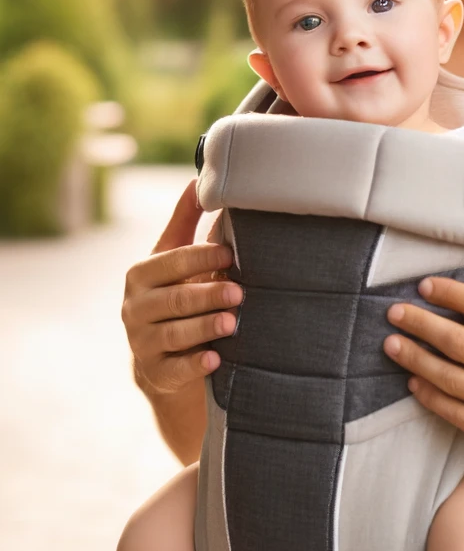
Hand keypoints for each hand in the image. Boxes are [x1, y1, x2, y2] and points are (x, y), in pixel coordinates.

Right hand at [122, 180, 242, 396]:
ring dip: (205, 327)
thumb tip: (198, 178)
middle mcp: (135, 308)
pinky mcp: (155, 372)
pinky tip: (216, 358)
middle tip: (240, 292)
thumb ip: (186, 220)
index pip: (172, 262)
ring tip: (233, 322)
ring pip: (174, 333)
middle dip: (208, 294)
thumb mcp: (174, 256)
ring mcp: (142, 342)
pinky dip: (195, 364)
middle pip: (175, 299)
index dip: (200, 257)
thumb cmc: (176, 290)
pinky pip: (174, 369)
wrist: (162, 352)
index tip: (229, 254)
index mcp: (142, 274)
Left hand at [383, 220, 463, 492]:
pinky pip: (458, 414)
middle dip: (420, 324)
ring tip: (393, 344)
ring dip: (416, 359)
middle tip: (395, 313)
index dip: (450, 294)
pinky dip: (432, 398)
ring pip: (450, 380)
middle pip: (457, 343)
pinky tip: (415, 384)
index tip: (427, 287)